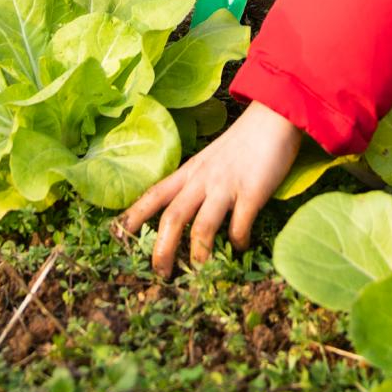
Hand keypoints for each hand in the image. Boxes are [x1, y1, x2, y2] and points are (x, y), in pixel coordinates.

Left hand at [118, 101, 303, 276]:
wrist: (273, 117)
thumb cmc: (242, 141)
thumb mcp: (210, 159)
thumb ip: (197, 182)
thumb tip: (187, 214)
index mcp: (189, 171)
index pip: (154, 194)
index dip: (134, 216)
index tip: (118, 236)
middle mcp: (202, 180)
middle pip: (172, 218)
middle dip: (162, 249)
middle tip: (160, 274)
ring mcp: (226, 186)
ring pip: (201, 227)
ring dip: (198, 254)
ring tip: (197, 274)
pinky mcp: (251, 192)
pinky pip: (239, 225)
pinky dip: (237, 242)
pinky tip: (240, 249)